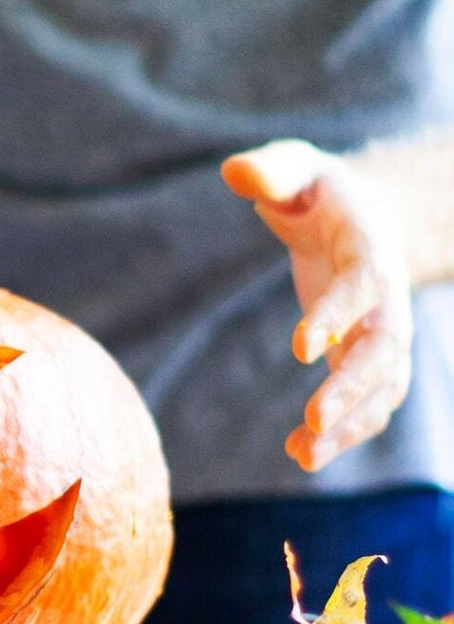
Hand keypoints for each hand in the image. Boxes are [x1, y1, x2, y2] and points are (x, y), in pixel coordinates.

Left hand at [221, 139, 414, 471]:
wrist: (363, 216)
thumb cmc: (316, 191)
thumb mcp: (294, 168)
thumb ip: (270, 171)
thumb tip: (236, 174)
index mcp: (371, 247)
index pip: (364, 284)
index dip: (337, 315)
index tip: (298, 347)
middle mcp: (387, 297)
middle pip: (386, 348)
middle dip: (354, 385)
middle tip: (313, 417)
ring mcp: (383, 331)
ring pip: (384, 387)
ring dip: (350, 425)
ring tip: (303, 455)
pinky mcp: (365, 356)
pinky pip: (368, 403)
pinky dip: (343, 431)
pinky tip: (300, 453)